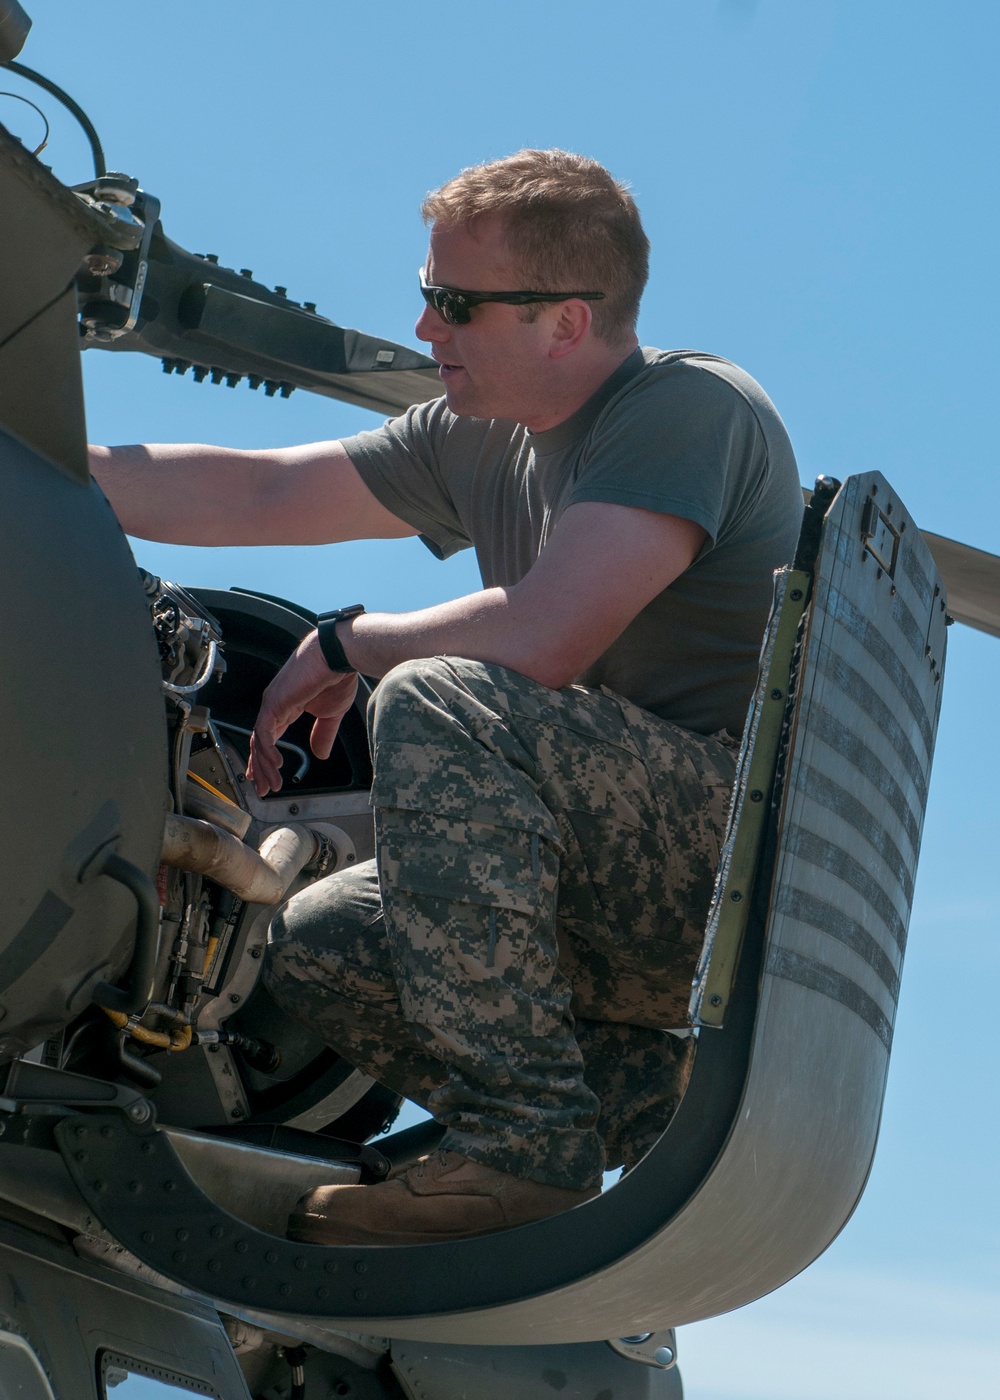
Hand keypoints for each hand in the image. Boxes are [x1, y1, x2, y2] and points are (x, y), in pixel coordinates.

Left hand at [247, 631, 358, 795]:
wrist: (337, 657)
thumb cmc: (336, 676)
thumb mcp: (331, 714)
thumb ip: (322, 734)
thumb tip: (320, 754)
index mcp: (285, 707)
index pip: (267, 736)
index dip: (263, 758)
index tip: (262, 775)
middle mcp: (274, 705)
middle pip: (258, 741)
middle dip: (259, 767)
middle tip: (263, 788)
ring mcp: (271, 703)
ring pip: (259, 740)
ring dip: (264, 765)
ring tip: (271, 783)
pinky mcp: (274, 703)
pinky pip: (264, 732)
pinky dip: (267, 750)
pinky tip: (275, 765)